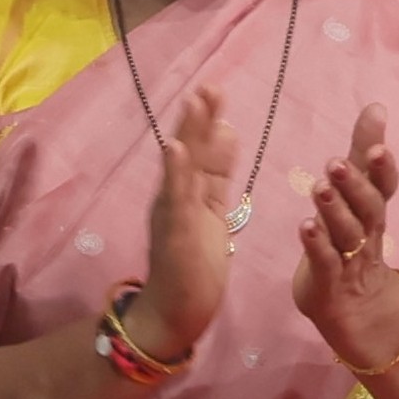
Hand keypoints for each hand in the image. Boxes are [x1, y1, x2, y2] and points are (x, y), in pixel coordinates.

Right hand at [132, 81, 242, 360]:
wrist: (175, 312)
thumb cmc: (194, 270)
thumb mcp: (211, 216)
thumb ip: (214, 179)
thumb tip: (227, 134)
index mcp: (189, 195)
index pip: (202, 152)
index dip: (208, 122)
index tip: (216, 90)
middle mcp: (175, 198)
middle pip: (189, 151)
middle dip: (198, 118)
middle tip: (210, 85)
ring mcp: (171, 214)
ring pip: (180, 166)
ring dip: (187, 133)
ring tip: (194, 101)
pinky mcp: (173, 231)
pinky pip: (174, 197)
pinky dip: (174, 171)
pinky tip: (175, 147)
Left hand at [291, 102, 398, 368]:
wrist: (359, 310)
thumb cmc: (353, 243)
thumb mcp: (359, 196)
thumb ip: (362, 155)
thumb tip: (376, 107)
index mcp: (372, 210)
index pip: (384, 185)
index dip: (382, 166)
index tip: (377, 143)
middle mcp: (366, 232)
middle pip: (369, 207)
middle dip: (355, 185)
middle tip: (337, 163)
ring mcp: (350, 258)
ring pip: (348, 233)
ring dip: (334, 210)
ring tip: (319, 188)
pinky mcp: (330, 281)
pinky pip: (326, 261)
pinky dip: (317, 245)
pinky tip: (305, 226)